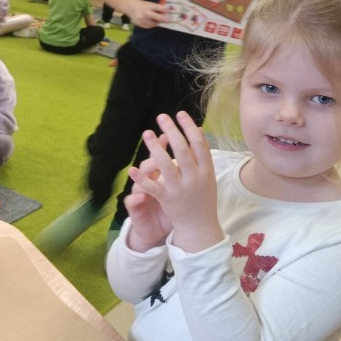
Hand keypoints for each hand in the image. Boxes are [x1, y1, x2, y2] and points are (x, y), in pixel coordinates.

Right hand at [123, 0, 169, 28]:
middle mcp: (145, 12)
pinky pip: (148, 26)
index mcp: (148, 6)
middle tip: (168, 20)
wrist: (131, 7)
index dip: (165, 10)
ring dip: (156, 22)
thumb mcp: (150, 4)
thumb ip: (158, 8)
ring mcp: (141, 19)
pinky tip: (149, 21)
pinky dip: (151, 25)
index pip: (158, 7)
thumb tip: (168, 12)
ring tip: (155, 19)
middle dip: (163, 19)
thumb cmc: (142, 5)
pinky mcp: (139, 24)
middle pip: (156, 17)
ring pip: (153, 24)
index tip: (170, 12)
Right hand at [124, 135, 172, 250]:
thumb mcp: (175, 186)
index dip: (163, 145)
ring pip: (138, 179)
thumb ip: (179, 168)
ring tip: (142, 168)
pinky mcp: (135, 207)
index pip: (161, 155)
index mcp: (159, 174)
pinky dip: (136, 198)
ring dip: (141, 174)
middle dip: (151, 152)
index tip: (167, 135)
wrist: (155, 230)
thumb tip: (190, 147)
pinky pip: (132, 201)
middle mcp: (148, 181)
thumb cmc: (169, 205)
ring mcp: (140, 192)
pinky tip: (140, 196)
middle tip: (151, 140)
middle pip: (149, 163)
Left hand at [130, 111, 222, 252]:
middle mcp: (195, 178)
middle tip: (161, 116)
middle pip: (183, 151)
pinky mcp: (167, 200)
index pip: (199, 145)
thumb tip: (198, 130)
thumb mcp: (208, 176)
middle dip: (172, 131)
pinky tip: (132, 169)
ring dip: (156, 148)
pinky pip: (153, 188)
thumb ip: (203, 155)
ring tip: (147, 133)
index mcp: (206, 171)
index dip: (190, 128)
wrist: (199, 226)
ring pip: (167, 165)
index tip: (180, 114)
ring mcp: (180, 189)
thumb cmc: (203, 197)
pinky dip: (142, 179)